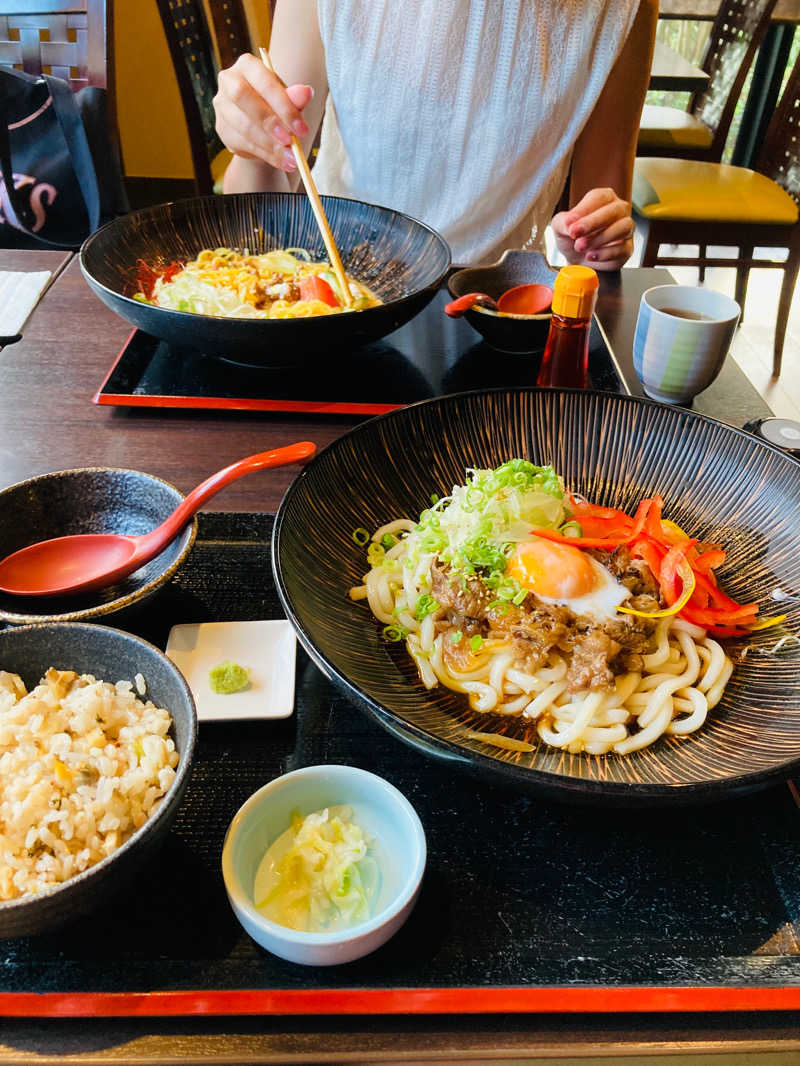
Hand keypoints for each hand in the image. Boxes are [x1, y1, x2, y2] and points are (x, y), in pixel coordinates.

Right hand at [213, 53, 313, 172]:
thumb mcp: (288, 100)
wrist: (263, 126)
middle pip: (242, 96)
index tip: (301, 128)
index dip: (283, 105)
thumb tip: (306, 92)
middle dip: (269, 121)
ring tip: (291, 157)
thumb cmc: (276, 105)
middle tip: (290, 141)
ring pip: (242, 125)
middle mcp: (229, 80)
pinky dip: (265, 155)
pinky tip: (281, 161)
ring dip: (269, 145)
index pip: (263, 81)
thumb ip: (295, 98)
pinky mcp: (222, 129)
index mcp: (247, 65)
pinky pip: (242, 144)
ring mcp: (222, 106)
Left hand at [551, 188, 634, 271]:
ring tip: (581, 247)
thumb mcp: (560, 227)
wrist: (577, 261)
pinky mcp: (627, 248)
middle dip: (593, 223)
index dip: (584, 210)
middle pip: (614, 210)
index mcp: (604, 198)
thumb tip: (570, 223)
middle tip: (575, 234)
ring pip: (623, 227)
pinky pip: (623, 248)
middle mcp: (618, 210)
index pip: (599, 197)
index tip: (569, 224)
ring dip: (600, 238)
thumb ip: (563, 222)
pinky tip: (591, 256)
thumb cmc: (572, 238)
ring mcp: (626, 229)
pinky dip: (606, 253)